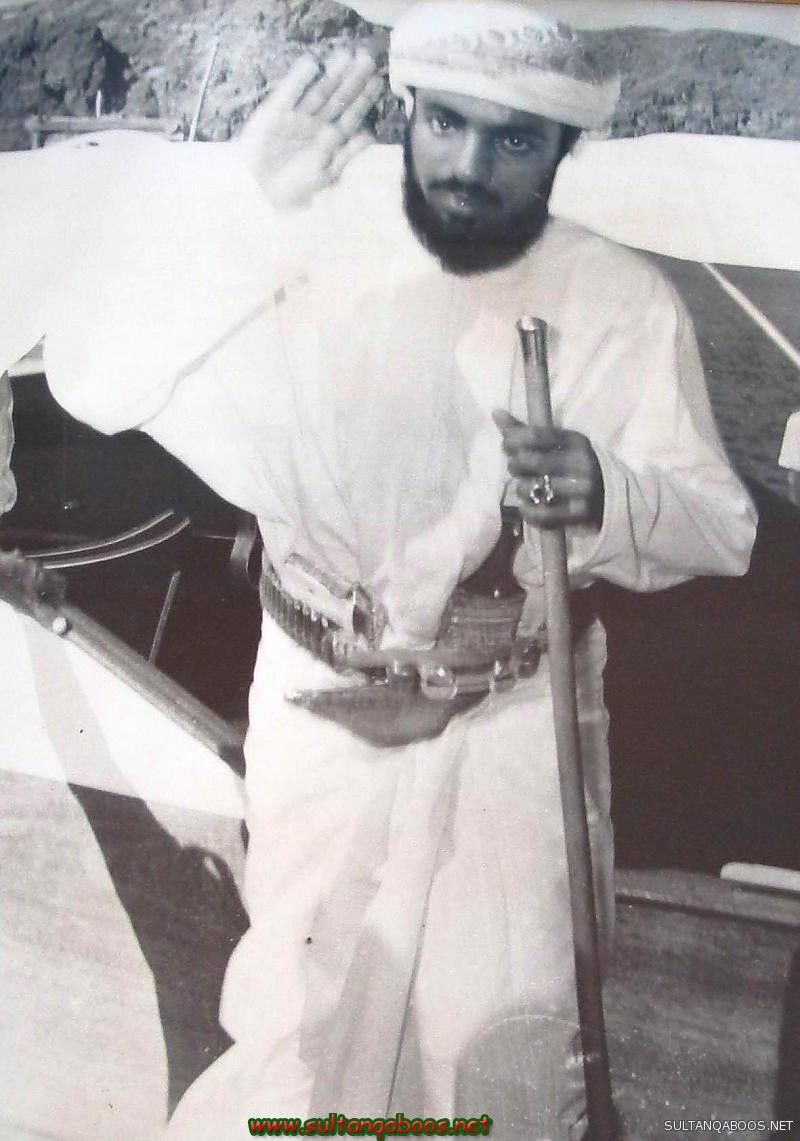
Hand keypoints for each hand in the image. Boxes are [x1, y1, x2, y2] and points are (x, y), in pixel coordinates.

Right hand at [238, 48, 382, 208]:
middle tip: (367, 60)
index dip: (364, 99)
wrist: (258, 191)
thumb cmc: (294, 188)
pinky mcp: (275, 111)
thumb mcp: (326, 174)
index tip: (377, 82)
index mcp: (330, 139)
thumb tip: (369, 136)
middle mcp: (316, 123)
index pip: (351, 115)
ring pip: (318, 91)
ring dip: (332, 75)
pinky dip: (299, 79)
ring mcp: (297, 116)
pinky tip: (312, 64)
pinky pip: (290, 92)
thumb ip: (347, 154)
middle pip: (338, 98)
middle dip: (352, 80)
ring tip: (346, 57)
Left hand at [493, 409, 604, 529]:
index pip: (537, 436)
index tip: (506, 445)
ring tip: (524, 487)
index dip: (514, 440)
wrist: (611, 495)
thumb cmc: (575, 465)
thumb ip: (526, 430)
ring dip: (521, 488)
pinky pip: (542, 514)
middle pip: (533, 462)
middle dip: (515, 465)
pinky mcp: (580, 514)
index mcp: (577, 441)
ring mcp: (582, 490)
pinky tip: (528, 506)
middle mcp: (581, 463)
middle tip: (515, 468)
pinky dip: (528, 511)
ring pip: (534, 488)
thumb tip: (496, 412)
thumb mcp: (559, 444)